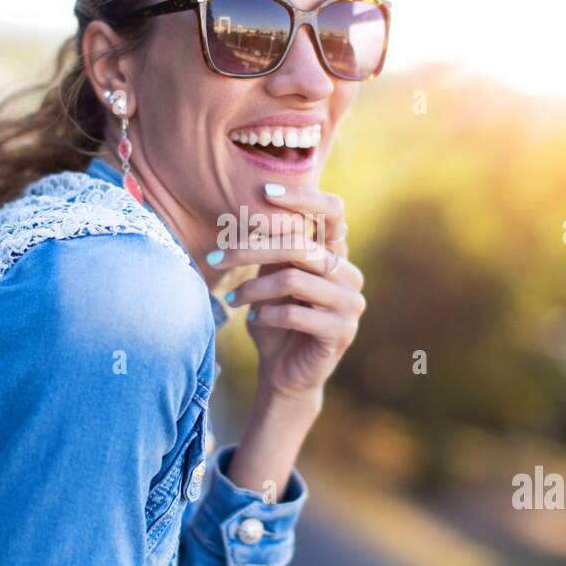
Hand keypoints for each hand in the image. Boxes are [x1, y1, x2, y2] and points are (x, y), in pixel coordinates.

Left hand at [214, 187, 363, 402]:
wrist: (286, 374)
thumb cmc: (275, 321)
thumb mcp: (270, 278)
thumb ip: (272, 250)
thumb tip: (250, 208)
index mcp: (336, 254)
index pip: (332, 211)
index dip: (302, 197)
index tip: (264, 191)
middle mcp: (350, 274)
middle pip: (299, 246)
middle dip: (250, 249)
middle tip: (214, 257)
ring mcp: (350, 304)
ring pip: (293, 279)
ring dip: (253, 288)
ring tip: (231, 298)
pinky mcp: (342, 332)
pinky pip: (296, 313)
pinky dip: (267, 314)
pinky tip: (253, 320)